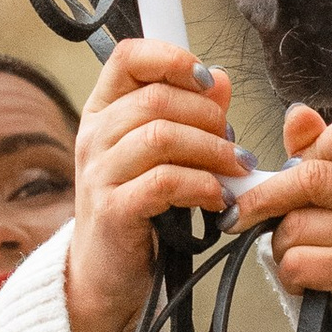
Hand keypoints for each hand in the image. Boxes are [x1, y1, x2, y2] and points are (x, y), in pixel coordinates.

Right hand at [64, 38, 249, 331]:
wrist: (104, 273)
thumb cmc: (138, 209)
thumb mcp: (162, 155)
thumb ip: (191, 114)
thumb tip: (220, 80)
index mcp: (104, 111)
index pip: (128, 58)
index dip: (172, 58)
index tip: (207, 81)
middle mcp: (95, 135)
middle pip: (156, 98)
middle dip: (208, 116)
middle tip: (233, 144)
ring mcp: (99, 173)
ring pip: (160, 136)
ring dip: (211, 150)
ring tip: (236, 169)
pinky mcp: (113, 210)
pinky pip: (163, 183)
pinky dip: (201, 186)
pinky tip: (218, 197)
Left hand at [233, 103, 331, 328]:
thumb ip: (317, 146)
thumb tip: (297, 115)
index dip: (310, 149)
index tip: (290, 167)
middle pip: (311, 178)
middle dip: (266, 199)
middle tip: (243, 213)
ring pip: (296, 225)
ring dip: (281, 244)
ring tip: (302, 252)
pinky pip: (298, 262)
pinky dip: (289, 274)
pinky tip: (309, 278)